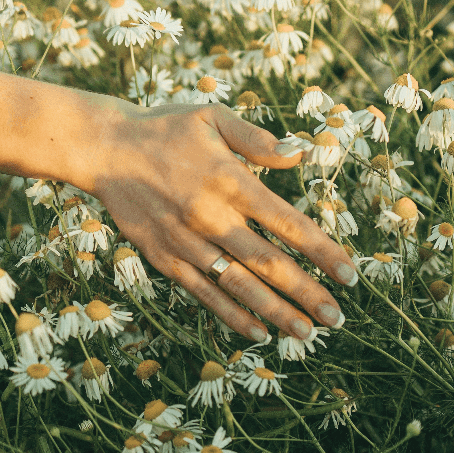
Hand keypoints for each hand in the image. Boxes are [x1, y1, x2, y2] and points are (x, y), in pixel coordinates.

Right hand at [77, 99, 356, 340]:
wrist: (104, 148)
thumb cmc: (166, 128)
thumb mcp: (213, 117)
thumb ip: (258, 138)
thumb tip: (300, 153)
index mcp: (230, 181)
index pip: (288, 224)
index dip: (322, 251)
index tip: (349, 274)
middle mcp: (211, 217)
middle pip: (269, 264)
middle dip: (307, 293)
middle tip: (338, 318)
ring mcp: (186, 242)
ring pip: (238, 286)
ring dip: (275, 313)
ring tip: (306, 335)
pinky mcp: (165, 258)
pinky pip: (203, 293)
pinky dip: (231, 315)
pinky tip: (258, 333)